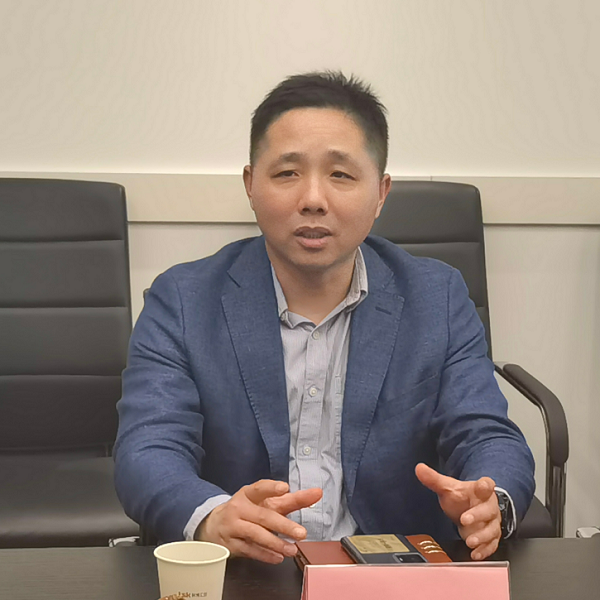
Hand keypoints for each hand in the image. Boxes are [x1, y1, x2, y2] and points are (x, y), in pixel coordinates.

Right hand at [197, 479, 321, 563]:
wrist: (215, 525)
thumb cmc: (247, 510)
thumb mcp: (266, 501)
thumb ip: (292, 499)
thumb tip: (317, 493)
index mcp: (249, 494)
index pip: (260, 488)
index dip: (272, 488)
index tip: (285, 488)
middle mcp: (240, 508)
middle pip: (263, 516)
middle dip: (283, 525)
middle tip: (302, 533)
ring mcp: (234, 526)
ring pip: (256, 534)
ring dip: (276, 543)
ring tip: (292, 549)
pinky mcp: (232, 544)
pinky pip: (249, 550)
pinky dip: (264, 555)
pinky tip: (278, 557)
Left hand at [415, 463, 500, 560]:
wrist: (468, 509)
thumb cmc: (460, 497)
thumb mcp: (447, 487)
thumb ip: (433, 479)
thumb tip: (419, 468)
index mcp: (480, 490)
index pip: (486, 484)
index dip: (485, 485)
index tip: (483, 486)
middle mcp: (489, 506)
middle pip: (489, 510)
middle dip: (478, 515)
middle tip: (465, 520)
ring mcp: (491, 522)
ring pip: (491, 529)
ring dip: (481, 536)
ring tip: (469, 541)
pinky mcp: (491, 536)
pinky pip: (491, 544)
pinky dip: (484, 550)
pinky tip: (475, 553)